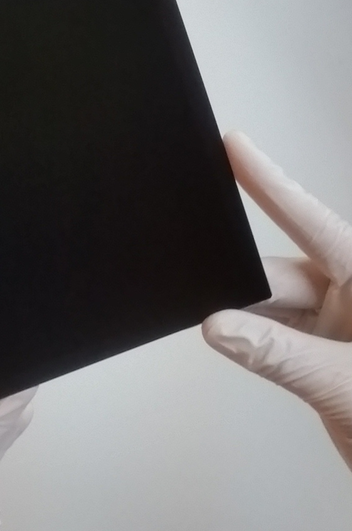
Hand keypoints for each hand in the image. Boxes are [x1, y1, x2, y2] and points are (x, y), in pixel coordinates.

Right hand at [203, 132, 351, 470]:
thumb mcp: (346, 384)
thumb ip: (283, 356)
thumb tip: (223, 328)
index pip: (313, 222)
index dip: (269, 182)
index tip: (234, 146)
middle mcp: (348, 297)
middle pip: (278, 275)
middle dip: (239, 279)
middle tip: (195, 274)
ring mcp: (333, 328)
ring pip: (270, 309)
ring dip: (242, 318)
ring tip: (209, 320)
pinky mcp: (318, 358)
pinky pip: (272, 339)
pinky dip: (249, 341)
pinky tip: (228, 338)